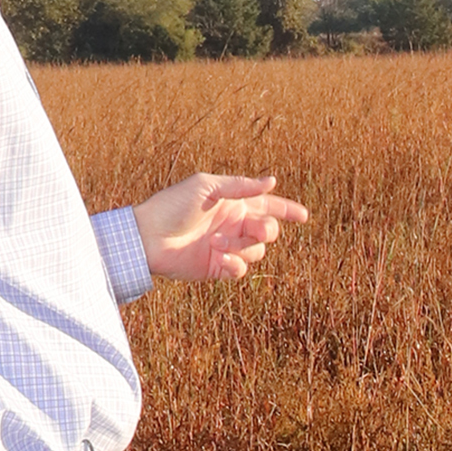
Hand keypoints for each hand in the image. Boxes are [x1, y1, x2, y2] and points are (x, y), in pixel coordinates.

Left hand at [132, 171, 308, 282]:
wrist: (147, 237)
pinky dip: (236, 264)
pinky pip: (242, 269)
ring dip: (241, 246)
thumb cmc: (172, 206)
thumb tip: (271, 181)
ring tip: (215, 243)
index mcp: (233, 203)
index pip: (267, 205)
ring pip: (257, 251)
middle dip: (267, 230)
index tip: (304, 216)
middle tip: (254, 228)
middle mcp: (233, 225)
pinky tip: (220, 258)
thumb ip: (240, 186)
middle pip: (268, 230)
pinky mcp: (218, 267)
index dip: (287, 210)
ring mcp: (227, 247)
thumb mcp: (206, 187)